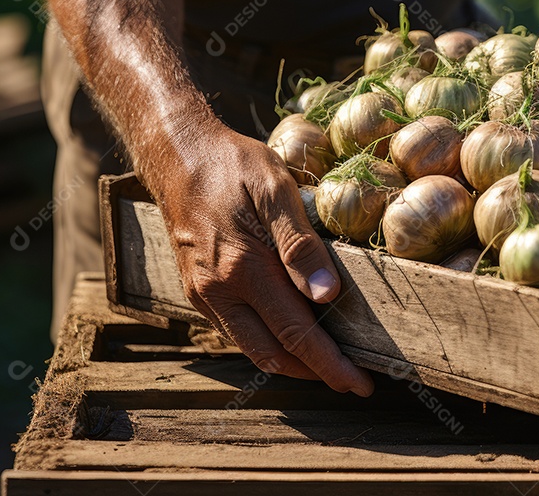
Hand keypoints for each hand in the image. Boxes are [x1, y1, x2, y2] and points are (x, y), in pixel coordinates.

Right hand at [155, 120, 372, 393]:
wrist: (177, 154)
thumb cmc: (235, 165)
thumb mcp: (276, 190)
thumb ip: (300, 245)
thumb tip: (327, 295)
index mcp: (244, 269)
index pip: (296, 333)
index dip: (330, 364)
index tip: (361, 383)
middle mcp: (219, 291)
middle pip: (274, 354)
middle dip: (316, 373)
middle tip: (354, 381)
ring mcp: (204, 294)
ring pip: (252, 348)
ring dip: (291, 362)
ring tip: (328, 363)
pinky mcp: (197, 289)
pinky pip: (235, 331)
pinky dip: (266, 343)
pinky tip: (289, 335)